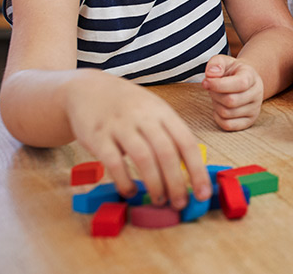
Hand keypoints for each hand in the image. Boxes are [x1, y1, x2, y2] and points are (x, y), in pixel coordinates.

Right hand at [66, 73, 210, 209]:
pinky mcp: (98, 136)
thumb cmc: (129, 107)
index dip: (197, 171)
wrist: (89, 90)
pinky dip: (125, 181)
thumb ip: (170, 136)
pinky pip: (114, 163)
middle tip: (181, 204)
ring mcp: (120, 125)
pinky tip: (130, 192)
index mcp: (163, 112)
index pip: (186, 143)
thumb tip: (190, 172)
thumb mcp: (154, 112)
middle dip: (177, 182)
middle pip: (167, 152)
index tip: (203, 193)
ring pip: (143, 158)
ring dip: (154, 184)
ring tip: (160, 200)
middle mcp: (144, 117)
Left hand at [202, 54, 264, 130]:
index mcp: (252, 76)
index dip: (219, 84)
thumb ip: (216, 63)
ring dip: (216, 105)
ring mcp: (254, 109)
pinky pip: (228, 125)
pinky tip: (219, 107)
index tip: (206, 81)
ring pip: (227, 113)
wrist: (245, 81)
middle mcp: (257, 93)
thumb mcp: (224, 61)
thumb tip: (211, 74)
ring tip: (217, 97)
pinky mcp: (249, 121)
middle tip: (212, 89)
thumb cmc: (232, 72)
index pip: (240, 84)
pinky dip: (218, 117)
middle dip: (215, 95)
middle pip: (231, 101)